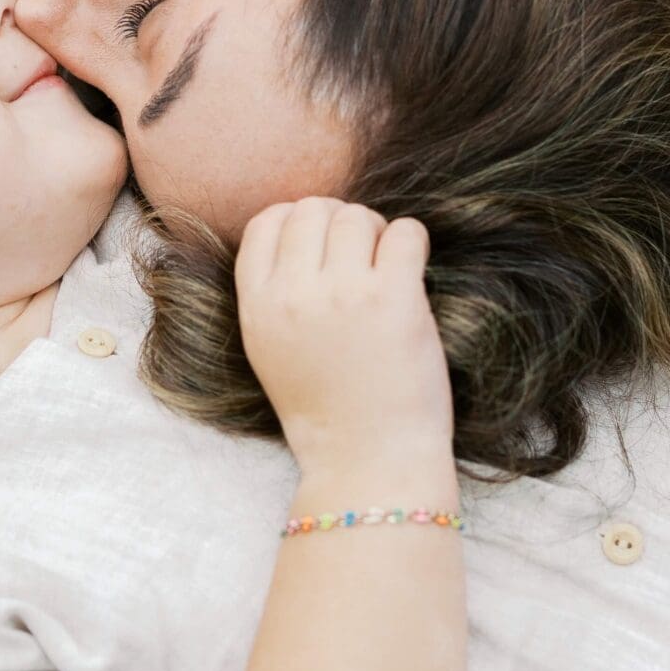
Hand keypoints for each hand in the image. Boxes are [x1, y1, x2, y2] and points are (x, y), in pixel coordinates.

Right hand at [234, 199, 453, 483]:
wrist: (368, 461)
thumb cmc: (326, 408)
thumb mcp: (269, 348)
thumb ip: (273, 290)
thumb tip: (301, 226)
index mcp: (257, 306)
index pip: (267, 221)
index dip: (297, 220)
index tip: (322, 243)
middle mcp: (294, 294)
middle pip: (314, 210)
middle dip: (341, 222)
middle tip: (362, 256)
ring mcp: (344, 295)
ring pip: (358, 217)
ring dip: (378, 233)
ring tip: (387, 269)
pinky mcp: (394, 300)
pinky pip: (405, 233)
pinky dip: (412, 244)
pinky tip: (412, 274)